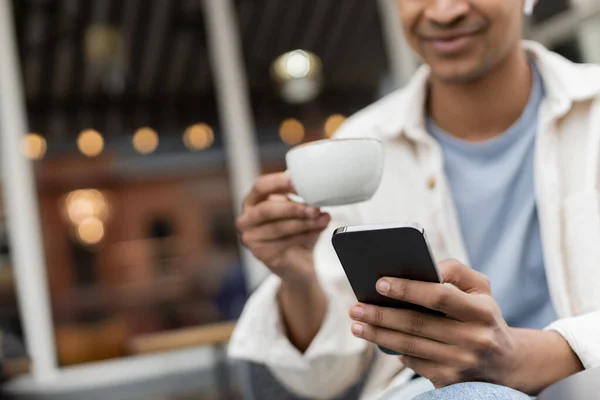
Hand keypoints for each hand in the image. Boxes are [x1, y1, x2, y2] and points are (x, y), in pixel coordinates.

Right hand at [236, 172, 330, 281]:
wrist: (298, 263)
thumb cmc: (297, 232)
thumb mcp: (299, 211)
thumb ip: (302, 200)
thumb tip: (316, 191)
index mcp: (252, 202)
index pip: (260, 186)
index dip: (279, 182)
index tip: (299, 182)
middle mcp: (245, 219)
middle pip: (267, 208)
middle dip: (293, 208)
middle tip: (315, 208)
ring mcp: (250, 238)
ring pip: (278, 227)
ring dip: (304, 223)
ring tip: (322, 219)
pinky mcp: (260, 253)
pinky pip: (283, 243)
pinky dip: (304, 236)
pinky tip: (316, 232)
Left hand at [349, 259, 582, 393]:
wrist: (506, 362)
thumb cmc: (484, 315)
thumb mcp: (481, 288)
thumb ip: (456, 270)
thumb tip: (428, 266)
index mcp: (480, 311)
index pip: (439, 296)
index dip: (408, 289)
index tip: (380, 283)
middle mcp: (473, 338)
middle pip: (416, 324)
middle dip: (380, 315)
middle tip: (355, 307)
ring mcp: (461, 363)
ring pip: (409, 346)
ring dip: (378, 336)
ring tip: (357, 325)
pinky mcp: (451, 381)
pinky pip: (414, 364)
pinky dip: (395, 352)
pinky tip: (380, 341)